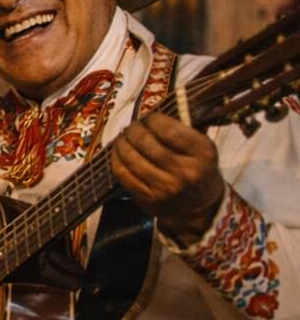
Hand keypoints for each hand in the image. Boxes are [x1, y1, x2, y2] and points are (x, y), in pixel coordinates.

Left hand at [110, 112, 224, 245]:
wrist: (201, 208)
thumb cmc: (199, 169)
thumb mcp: (202, 148)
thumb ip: (183, 129)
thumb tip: (152, 111)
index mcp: (203, 154)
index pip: (169, 130)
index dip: (152, 120)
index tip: (148, 117)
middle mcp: (185, 172)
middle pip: (147, 143)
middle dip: (134, 130)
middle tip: (131, 127)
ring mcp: (166, 188)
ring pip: (132, 158)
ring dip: (121, 143)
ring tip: (122, 137)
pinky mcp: (148, 199)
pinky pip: (123, 174)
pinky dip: (116, 159)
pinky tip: (118, 152)